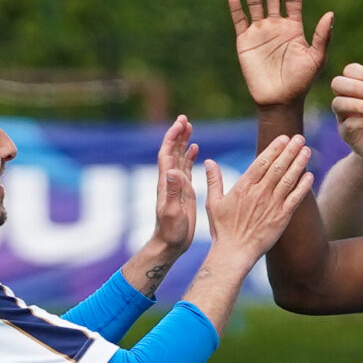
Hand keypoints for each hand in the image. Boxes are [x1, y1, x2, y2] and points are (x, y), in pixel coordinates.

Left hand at [150, 115, 198, 253]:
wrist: (170, 243)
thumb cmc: (171, 231)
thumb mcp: (172, 212)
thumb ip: (173, 192)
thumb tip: (173, 171)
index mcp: (166, 182)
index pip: (167, 154)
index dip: (172, 138)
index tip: (180, 123)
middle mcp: (169, 180)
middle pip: (172, 151)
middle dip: (177, 134)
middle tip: (184, 119)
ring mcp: (176, 184)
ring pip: (178, 157)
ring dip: (183, 141)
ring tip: (189, 127)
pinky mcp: (184, 190)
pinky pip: (186, 168)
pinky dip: (189, 155)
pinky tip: (195, 148)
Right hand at [201, 136, 315, 267]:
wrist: (234, 252)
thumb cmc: (222, 229)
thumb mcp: (213, 203)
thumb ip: (214, 180)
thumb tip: (209, 162)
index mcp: (244, 186)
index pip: (262, 161)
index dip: (275, 148)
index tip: (284, 137)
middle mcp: (260, 193)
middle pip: (278, 167)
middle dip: (290, 150)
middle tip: (300, 137)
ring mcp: (272, 205)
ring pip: (289, 179)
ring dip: (299, 163)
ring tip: (307, 150)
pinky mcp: (282, 218)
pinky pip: (296, 199)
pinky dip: (303, 186)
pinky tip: (310, 175)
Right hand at [228, 0, 334, 109]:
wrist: (280, 100)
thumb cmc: (301, 81)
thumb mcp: (316, 58)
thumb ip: (321, 36)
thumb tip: (330, 14)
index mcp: (294, 28)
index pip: (292, 0)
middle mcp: (276, 26)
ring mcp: (260, 32)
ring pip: (255, 2)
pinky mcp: (245, 41)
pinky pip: (240, 20)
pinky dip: (236, 7)